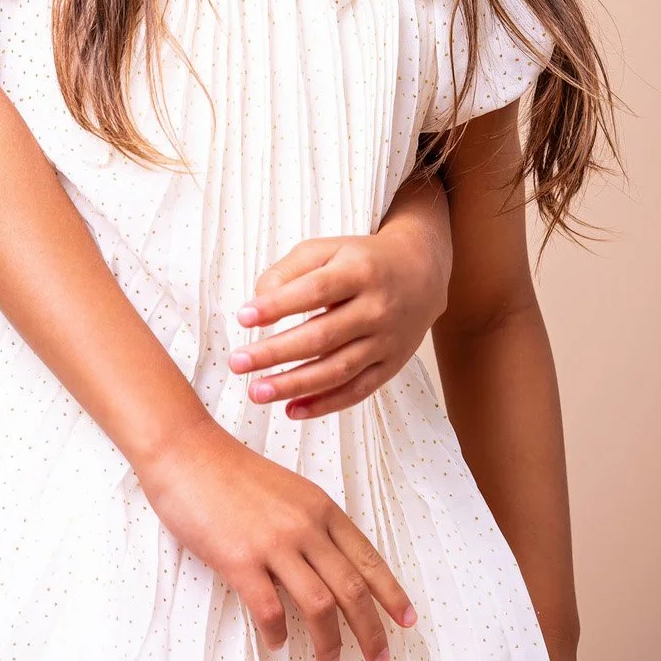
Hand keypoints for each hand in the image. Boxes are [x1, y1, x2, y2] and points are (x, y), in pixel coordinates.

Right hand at [134, 417, 416, 660]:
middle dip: (371, 630)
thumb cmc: (231, 471)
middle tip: (379, 659)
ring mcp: (273, 544)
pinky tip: (278, 644)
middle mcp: (305, 526)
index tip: (406, 620)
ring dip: (329, 642)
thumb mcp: (288, 490)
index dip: (391, 593)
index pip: (368, 559)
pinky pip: (269, 610)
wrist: (186, 452)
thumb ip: (311, 525)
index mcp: (320, 508)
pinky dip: (278, 633)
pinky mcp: (239, 560)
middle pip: (352, 589)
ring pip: (319, 605)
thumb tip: (328, 567)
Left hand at [229, 213, 449, 419]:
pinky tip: (292, 411)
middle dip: (276, 353)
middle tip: (237, 363)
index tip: (243, 317)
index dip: (278, 306)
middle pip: (322, 336)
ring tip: (257, 392)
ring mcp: (386, 341)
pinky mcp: (391, 365)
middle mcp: (376, 308)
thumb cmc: (361, 260)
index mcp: (359, 272)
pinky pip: (357, 391)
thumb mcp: (327, 249)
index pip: (314, 291)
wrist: (422, 272)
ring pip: (337, 370)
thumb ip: (289, 270)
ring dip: (295, 386)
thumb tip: (258, 301)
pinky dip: (325, 404)